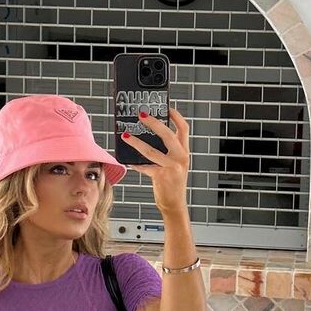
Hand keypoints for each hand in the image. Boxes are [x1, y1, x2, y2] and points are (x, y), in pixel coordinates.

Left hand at [121, 102, 190, 216]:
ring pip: (151, 150)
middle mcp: (180, 158)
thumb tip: (147, 137)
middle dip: (153, 122)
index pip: (184, 129)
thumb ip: (167, 151)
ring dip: (136, 142)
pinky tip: (129, 161)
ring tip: (125, 135)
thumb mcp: (175, 164)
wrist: (175, 204)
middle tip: (141, 114)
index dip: (176, 116)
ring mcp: (172, 167)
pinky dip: (136, 164)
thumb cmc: (172, 183)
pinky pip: (145, 167)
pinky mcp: (161, 176)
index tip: (166, 107)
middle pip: (168, 134)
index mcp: (184, 152)